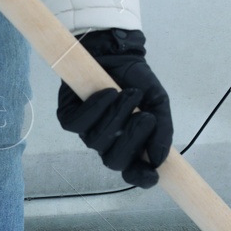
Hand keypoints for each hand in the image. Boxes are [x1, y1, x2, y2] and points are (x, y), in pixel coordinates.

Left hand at [57, 29, 173, 188]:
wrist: (117, 52)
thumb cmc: (137, 81)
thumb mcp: (158, 104)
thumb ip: (163, 131)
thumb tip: (159, 159)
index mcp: (130, 145)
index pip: (133, 173)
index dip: (140, 178)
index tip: (152, 173)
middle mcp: (107, 143)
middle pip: (114, 162)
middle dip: (131, 140)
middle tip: (146, 116)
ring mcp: (87, 132)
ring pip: (97, 142)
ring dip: (117, 116)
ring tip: (130, 94)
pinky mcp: (68, 116)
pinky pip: (77, 125)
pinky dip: (95, 108)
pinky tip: (108, 93)